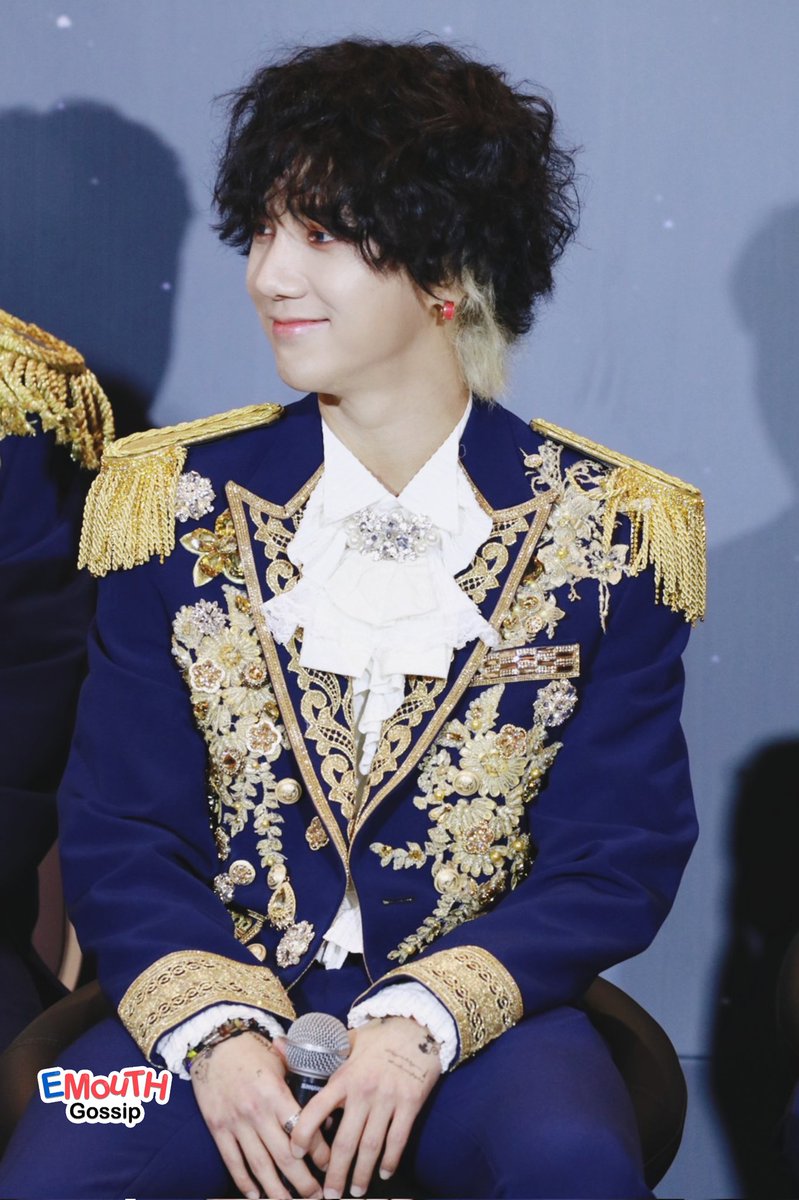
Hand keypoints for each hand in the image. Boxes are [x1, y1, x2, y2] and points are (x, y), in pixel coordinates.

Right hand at [191, 1031, 329, 1198]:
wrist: (215, 1043)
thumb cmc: (253, 1051)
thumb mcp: (281, 1060)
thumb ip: (300, 1083)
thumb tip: (326, 1108)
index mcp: (276, 1093)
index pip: (302, 1130)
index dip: (319, 1152)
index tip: (331, 1165)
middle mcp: (256, 1111)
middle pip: (284, 1157)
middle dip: (303, 1182)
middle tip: (317, 1196)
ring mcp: (236, 1123)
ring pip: (259, 1166)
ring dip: (276, 1190)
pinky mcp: (218, 1129)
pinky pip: (233, 1162)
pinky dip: (244, 1182)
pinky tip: (256, 1195)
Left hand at [284, 1016, 441, 1198]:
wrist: (416, 1026)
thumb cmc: (377, 1036)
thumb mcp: (345, 1040)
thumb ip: (315, 1051)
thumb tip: (278, 1044)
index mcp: (343, 1077)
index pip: (316, 1110)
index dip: (302, 1134)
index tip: (293, 1154)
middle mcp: (363, 1091)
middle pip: (345, 1142)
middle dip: (334, 1173)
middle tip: (328, 1195)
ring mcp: (388, 1099)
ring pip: (371, 1147)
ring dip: (361, 1174)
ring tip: (354, 1191)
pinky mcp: (410, 1103)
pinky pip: (398, 1139)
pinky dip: (390, 1160)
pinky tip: (384, 1173)